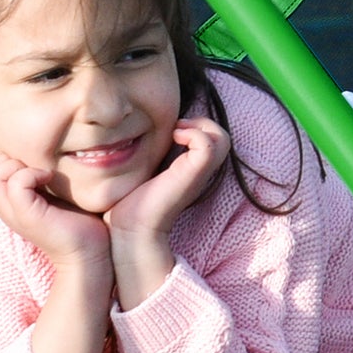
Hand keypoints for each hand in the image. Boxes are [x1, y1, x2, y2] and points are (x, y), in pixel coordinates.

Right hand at [0, 153, 110, 270]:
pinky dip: (31, 174)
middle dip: (3, 160)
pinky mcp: (29, 217)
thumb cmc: (78, 221)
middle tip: (32, 167)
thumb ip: (39, 178)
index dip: (0, 161)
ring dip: (14, 166)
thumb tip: (42, 150)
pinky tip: (49, 178)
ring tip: (39, 173)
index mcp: (8, 203)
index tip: (30, 165)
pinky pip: (15, 184)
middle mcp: (6, 209)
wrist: (90, 254)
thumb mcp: (53, 194)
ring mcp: (14, 214)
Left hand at [104, 117, 230, 243]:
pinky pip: (207, 144)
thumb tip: (130, 138)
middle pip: (222, 138)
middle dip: (202, 124)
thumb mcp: (142, 173)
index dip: (197, 128)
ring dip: (200, 127)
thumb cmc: (130, 203)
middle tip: (177, 128)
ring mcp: (198, 173)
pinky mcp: (193, 173)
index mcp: (191, 171)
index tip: (172, 130)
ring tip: (177, 132)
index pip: (213, 142)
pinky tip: (174, 137)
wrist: (131, 229)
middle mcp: (200, 172)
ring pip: (221, 139)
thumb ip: (148, 158)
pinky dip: (194, 133)